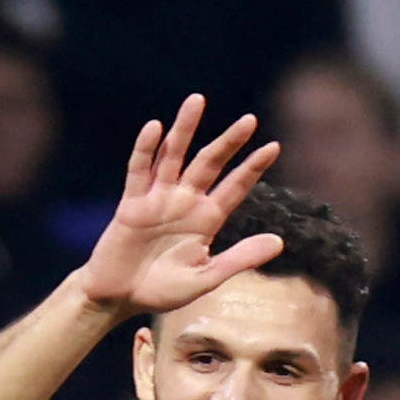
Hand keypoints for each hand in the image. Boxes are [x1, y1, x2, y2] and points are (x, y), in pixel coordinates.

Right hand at [76, 96, 285, 319]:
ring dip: (185, 129)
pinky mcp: (132, 203)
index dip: (253, 168)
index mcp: (206, 220)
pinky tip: (156, 128)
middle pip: (209, 164)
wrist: (120, 298)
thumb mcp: (206, 278)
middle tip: (250, 120)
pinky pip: (139, 171)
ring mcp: (158, 199)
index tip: (274, 147)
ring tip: (197, 100)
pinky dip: (146, 149)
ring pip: (174, 156)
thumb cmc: (162, 291)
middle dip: (229, 143)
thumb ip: (240, 259)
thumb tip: (280, 242)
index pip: (235, 187)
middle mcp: (185, 202)